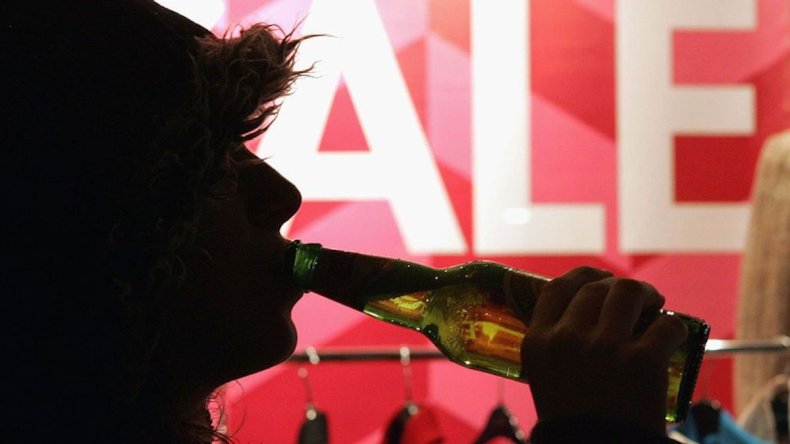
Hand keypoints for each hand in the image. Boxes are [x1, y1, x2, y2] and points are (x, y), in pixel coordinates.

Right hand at [520, 267, 687, 433]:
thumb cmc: (573, 423)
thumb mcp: (546, 377)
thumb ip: (557, 346)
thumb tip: (586, 318)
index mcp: (539, 342)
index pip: (557, 287)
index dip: (581, 276)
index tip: (598, 278)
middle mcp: (568, 338)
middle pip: (595, 287)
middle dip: (618, 286)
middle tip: (636, 297)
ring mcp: (605, 348)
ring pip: (628, 292)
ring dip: (646, 293)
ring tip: (656, 303)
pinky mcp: (643, 361)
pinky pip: (666, 324)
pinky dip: (673, 327)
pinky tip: (673, 336)